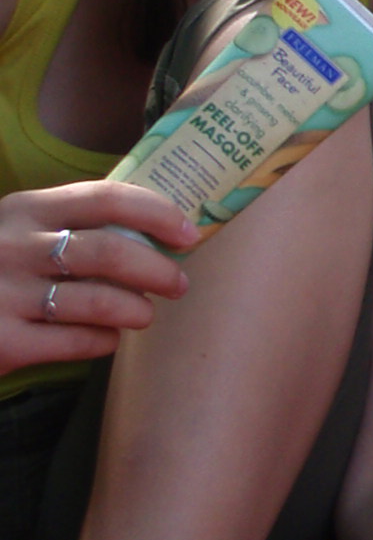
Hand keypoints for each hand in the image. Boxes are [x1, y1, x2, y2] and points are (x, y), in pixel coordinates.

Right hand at [0, 182, 197, 370]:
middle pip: (111, 253)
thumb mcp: (20, 232)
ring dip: (137, 310)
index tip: (188, 234)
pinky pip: (79, 342)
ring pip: (100, 302)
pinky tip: (106, 337)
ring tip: (143, 314)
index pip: (106, 197)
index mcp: (24, 210)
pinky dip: (105, 340)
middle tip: (178, 285)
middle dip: (158, 270)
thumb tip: (159, 230)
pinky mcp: (3, 341)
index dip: (157, 213)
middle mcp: (13, 247)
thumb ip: (71, 225)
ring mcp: (4, 295)